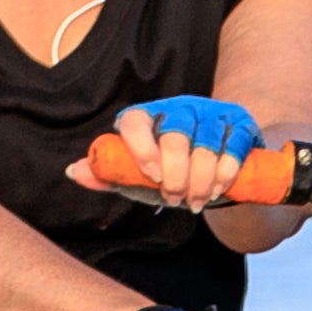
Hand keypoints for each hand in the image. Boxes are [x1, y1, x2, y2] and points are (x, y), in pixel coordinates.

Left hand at [101, 94, 262, 208]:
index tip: (151, 177)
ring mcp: (211, 112)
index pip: (135, 120)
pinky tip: (217, 190)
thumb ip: (108, 174)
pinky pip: (234, 146)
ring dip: (201, 181)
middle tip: (174, 199)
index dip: (141, 147)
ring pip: (206, 144)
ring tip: (195, 202)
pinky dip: (226, 173)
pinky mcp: (239, 122)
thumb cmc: (170, 171)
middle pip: (176, 136)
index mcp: (148, 116)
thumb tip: (72, 172)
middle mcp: (179, 108)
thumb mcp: (137, 176)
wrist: (218, 169)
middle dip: (176, 176)